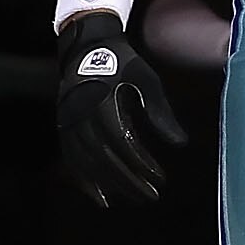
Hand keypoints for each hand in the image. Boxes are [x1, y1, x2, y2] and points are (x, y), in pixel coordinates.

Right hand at [56, 10, 185, 207]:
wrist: (86, 45)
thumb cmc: (122, 61)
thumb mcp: (146, 80)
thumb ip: (161, 112)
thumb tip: (181, 144)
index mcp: (102, 101)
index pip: (122, 142)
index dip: (141, 163)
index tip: (160, 177)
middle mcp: (81, 114)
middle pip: (105, 158)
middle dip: (129, 180)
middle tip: (151, 196)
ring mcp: (69, 121)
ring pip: (87, 162)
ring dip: (110, 184)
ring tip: (131, 198)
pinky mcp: (64, 126)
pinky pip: (72, 159)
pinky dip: (85, 180)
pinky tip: (101, 197)